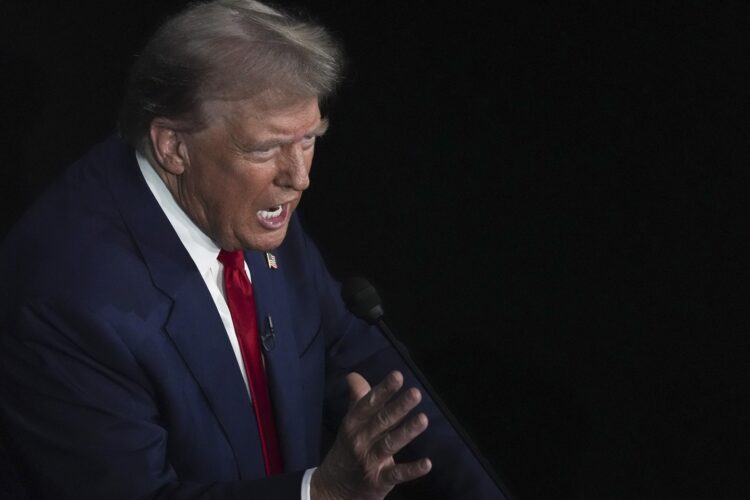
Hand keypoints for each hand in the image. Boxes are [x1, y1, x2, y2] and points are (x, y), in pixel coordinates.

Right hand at [311, 371, 431, 499]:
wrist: (332, 490)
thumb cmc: (346, 450)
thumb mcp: (349, 424)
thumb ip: (357, 400)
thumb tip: (353, 375)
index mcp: (353, 424)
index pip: (369, 403)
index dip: (383, 390)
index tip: (398, 375)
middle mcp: (360, 440)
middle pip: (381, 421)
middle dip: (398, 406)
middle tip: (416, 393)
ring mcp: (369, 461)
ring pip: (390, 444)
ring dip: (407, 432)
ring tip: (423, 419)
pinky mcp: (378, 481)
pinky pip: (396, 474)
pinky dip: (412, 470)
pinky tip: (427, 463)